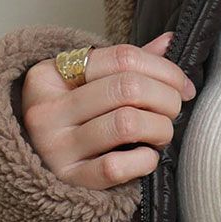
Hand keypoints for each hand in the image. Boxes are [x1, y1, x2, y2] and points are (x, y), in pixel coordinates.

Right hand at [20, 30, 195, 189]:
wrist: (37, 171)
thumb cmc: (74, 121)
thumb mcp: (87, 86)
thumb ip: (127, 64)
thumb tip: (171, 40)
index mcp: (50, 75)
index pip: (122, 57)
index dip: (164, 69)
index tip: (183, 86)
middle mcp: (47, 110)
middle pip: (128, 88)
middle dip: (166, 98)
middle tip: (173, 110)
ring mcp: (54, 148)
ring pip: (127, 123)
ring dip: (160, 128)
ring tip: (161, 133)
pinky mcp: (68, 181)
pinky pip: (116, 167)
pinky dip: (144, 161)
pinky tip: (147, 157)